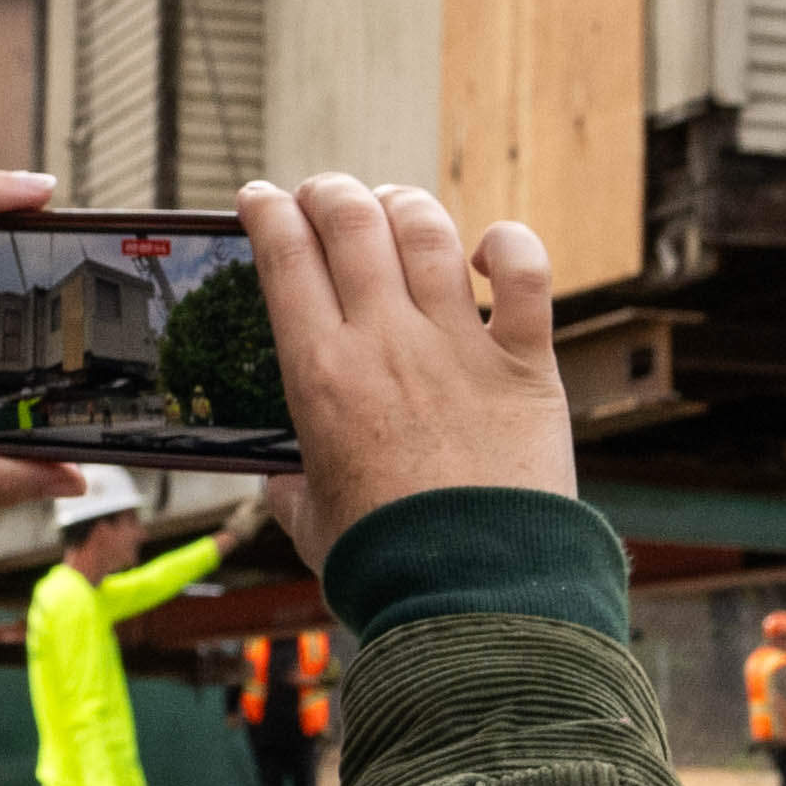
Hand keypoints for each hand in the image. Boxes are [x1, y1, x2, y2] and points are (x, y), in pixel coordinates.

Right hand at [235, 173, 573, 562]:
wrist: (473, 595)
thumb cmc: (387, 566)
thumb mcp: (313, 527)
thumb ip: (292, 494)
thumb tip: (282, 485)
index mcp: (320, 376)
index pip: (282, 255)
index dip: (266, 211)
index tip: (259, 200)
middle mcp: (386, 343)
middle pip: (349, 220)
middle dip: (327, 191)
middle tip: (322, 197)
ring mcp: (459, 346)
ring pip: (426, 230)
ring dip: (402, 203)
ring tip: (392, 207)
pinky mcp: (526, 363)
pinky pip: (524, 273)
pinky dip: (507, 245)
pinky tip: (487, 251)